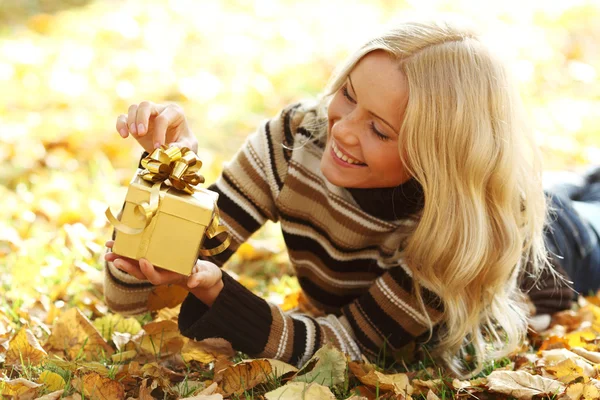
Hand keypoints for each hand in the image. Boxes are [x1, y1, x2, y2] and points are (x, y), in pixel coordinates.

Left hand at [105, 240, 222, 305]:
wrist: (202, 276)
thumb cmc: (206, 276)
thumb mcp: (206, 277)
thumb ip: (200, 279)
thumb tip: (193, 281)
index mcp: (172, 278)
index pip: (156, 277)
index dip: (148, 270)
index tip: (142, 261)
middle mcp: (161, 274)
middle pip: (139, 272)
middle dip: (125, 265)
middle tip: (111, 257)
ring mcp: (158, 267)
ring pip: (136, 264)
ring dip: (121, 257)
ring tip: (108, 248)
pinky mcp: (157, 260)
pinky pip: (140, 256)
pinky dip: (130, 251)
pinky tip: (121, 242)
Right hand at [116, 101, 197, 153]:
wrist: (175, 146)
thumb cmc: (183, 143)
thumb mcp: (188, 146)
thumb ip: (181, 147)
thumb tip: (168, 149)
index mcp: (175, 112)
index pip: (163, 118)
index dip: (159, 133)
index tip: (158, 147)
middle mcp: (159, 109)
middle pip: (146, 105)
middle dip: (141, 118)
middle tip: (141, 133)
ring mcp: (146, 114)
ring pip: (134, 108)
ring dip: (131, 120)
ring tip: (133, 134)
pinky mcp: (135, 121)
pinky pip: (123, 117)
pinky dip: (121, 124)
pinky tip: (124, 135)